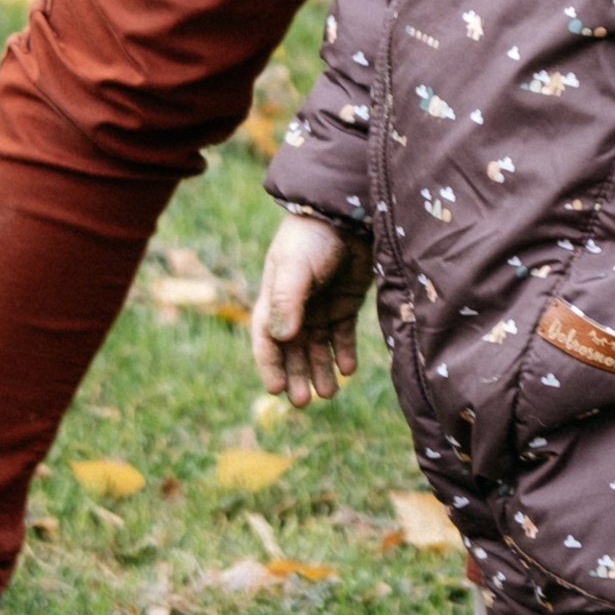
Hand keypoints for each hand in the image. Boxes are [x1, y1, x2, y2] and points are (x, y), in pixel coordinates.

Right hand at [250, 213, 373, 407]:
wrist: (348, 213)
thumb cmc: (313, 237)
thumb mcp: (294, 267)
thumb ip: (286, 300)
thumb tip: (282, 338)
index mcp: (275, 299)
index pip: (266, 340)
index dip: (269, 365)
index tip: (277, 389)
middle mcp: (296, 308)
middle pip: (292, 351)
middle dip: (296, 377)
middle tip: (303, 402)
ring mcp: (321, 307)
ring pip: (317, 349)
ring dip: (320, 371)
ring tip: (328, 393)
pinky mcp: (345, 304)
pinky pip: (342, 337)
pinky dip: (343, 354)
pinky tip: (347, 369)